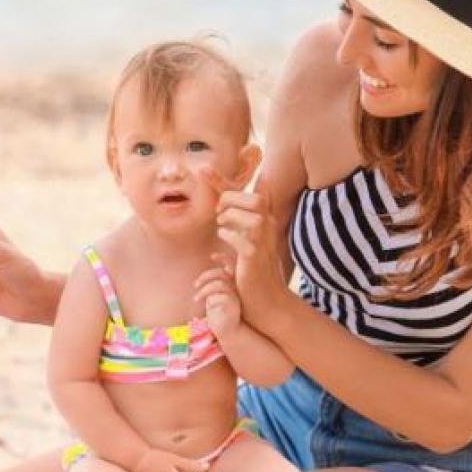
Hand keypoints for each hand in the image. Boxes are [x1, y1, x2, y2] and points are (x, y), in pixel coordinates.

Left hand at [194, 259, 241, 337]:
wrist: (228, 332)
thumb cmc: (220, 314)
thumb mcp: (215, 297)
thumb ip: (214, 286)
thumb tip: (204, 277)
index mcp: (235, 284)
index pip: (233, 265)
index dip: (224, 257)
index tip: (212, 256)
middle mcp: (238, 288)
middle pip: (221, 273)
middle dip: (206, 276)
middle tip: (195, 285)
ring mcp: (237, 296)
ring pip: (219, 284)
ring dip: (204, 290)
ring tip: (196, 299)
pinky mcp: (233, 304)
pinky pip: (218, 296)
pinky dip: (209, 299)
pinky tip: (205, 306)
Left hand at [201, 168, 291, 334]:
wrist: (268, 302)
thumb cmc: (254, 274)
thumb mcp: (244, 245)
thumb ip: (234, 226)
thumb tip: (220, 212)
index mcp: (264, 221)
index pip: (249, 193)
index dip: (224, 180)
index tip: (203, 169)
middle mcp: (268, 228)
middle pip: (254, 198)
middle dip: (230, 198)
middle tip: (217, 212)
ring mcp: (263, 242)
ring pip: (251, 214)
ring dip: (230, 216)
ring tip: (221, 225)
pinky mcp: (255, 257)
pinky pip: (244, 238)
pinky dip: (229, 234)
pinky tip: (222, 236)